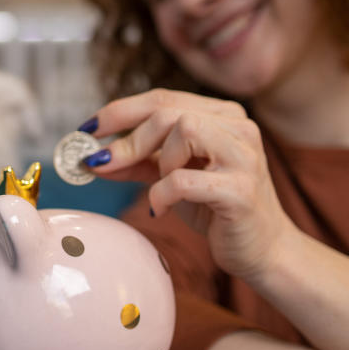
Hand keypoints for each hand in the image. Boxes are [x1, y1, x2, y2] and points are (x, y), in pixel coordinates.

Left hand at [83, 88, 294, 279]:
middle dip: (128, 138)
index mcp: (223, 116)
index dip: (120, 111)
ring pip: (182, 132)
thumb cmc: (216, 209)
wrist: (261, 251)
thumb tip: (94, 157)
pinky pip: (183, 180)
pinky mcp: (240, 190)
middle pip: (169, 112)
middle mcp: (239, 127)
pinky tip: (162, 208)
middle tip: (101, 163)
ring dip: (157, 162)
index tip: (87, 129)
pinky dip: (161, 194)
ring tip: (160, 188)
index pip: (163, 98)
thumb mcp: (171, 177)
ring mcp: (244, 156)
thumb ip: (137, 162)